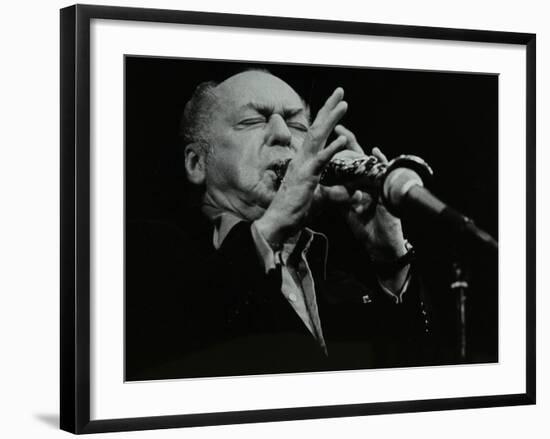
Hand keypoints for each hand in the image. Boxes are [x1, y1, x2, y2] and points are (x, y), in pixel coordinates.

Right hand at [255, 88, 348, 246]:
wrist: (279, 221)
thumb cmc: (295, 210)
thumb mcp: (319, 197)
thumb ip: (335, 192)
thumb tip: (351, 192)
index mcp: (305, 160)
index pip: (317, 134)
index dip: (326, 117)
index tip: (336, 103)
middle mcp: (303, 158)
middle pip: (317, 128)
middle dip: (329, 108)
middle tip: (340, 91)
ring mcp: (304, 165)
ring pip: (318, 137)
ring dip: (331, 119)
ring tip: (343, 104)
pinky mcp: (307, 176)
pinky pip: (321, 160)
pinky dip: (332, 148)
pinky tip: (343, 138)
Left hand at [322, 125, 407, 260]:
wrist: (381, 246)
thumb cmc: (367, 227)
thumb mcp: (348, 209)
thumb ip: (340, 195)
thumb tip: (327, 186)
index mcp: (358, 184)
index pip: (348, 163)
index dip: (338, 150)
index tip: (327, 137)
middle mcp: (369, 181)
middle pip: (358, 156)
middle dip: (348, 141)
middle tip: (337, 125)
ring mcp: (379, 184)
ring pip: (370, 161)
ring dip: (359, 148)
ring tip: (347, 134)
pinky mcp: (388, 192)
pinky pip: (386, 174)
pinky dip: (382, 163)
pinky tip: (375, 152)